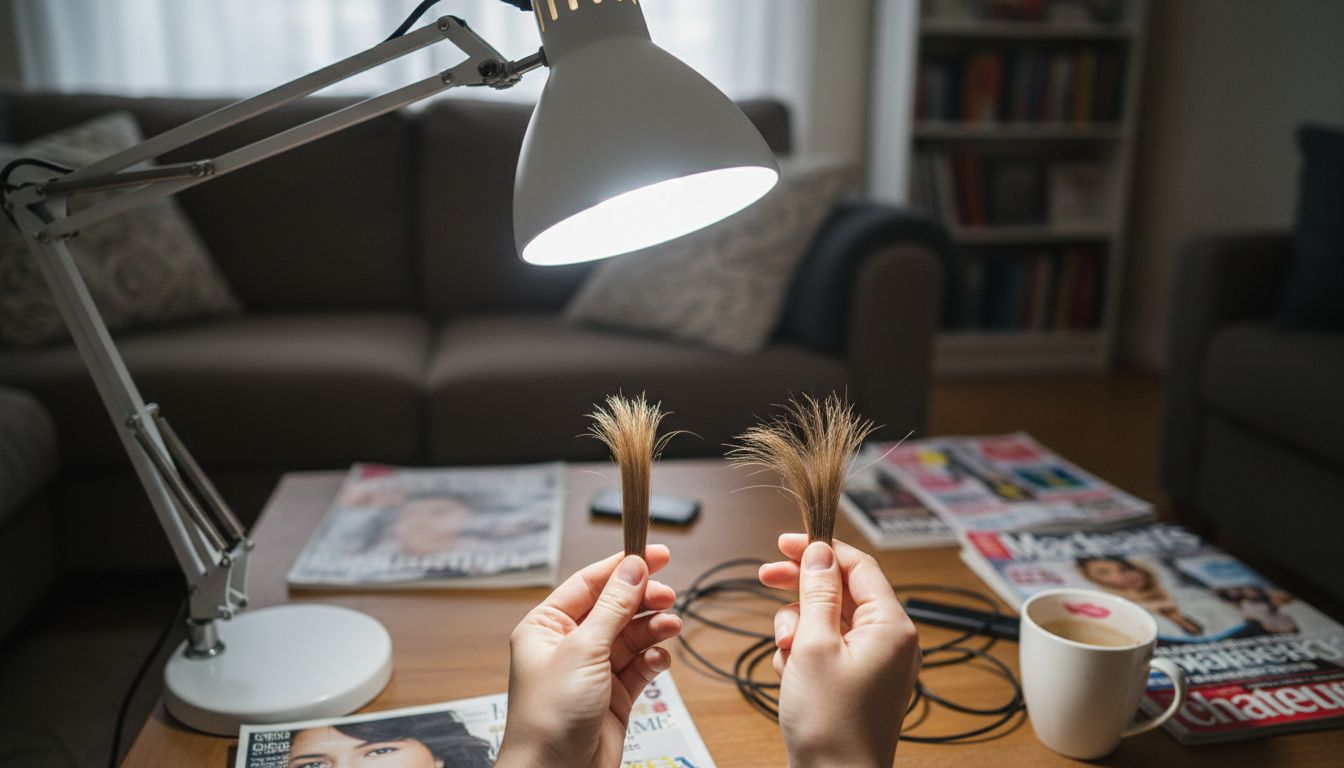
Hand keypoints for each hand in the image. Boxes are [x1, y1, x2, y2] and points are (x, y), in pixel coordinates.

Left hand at [496, 546, 682, 767]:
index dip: (623, 566)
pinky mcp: (613, 695)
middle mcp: (568, 645)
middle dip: (643, 600)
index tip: (655, 553)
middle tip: (668, 595)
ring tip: (670, 626)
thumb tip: (632, 568)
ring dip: (652, 628)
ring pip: (631, 636)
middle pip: (615, 607)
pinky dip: (653, 658)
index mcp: (546, 626)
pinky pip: (640, 665)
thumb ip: (613, 607)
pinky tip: (660, 658)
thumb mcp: (583, 650)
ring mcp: (592, 670)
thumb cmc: (549, 717)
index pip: (589, 583)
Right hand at [759, 535, 920, 767]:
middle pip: (841, 590)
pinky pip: (827, 648)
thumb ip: (817, 592)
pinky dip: (803, 653)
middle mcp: (891, 640)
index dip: (820, 548)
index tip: (784, 542)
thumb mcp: (812, 645)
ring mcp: (875, 662)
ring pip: (828, 619)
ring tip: (786, 654)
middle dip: (801, 588)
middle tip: (766, 577)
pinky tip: (789, 674)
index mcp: (892, 626)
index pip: (858, 565)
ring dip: (797, 627)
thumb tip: (820, 552)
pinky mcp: (859, 681)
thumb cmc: (830, 724)